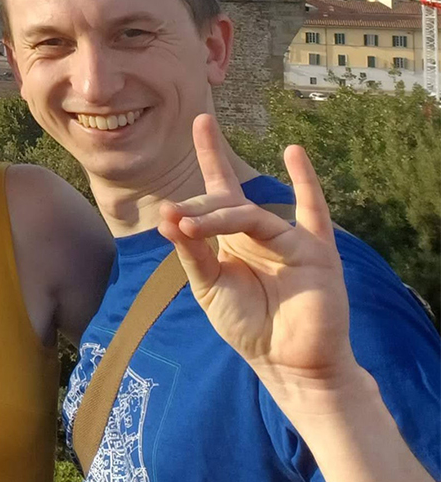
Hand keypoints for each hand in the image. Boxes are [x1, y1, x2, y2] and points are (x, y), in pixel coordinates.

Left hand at [159, 114, 354, 388]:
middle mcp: (260, 232)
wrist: (286, 363)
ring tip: (188, 223)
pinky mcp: (316, 253)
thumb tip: (169, 215)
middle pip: (225, 202)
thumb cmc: (248, 325)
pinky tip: (294, 154)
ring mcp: (289, 240)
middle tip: (177, 220)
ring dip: (218, 218)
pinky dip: (306, 183)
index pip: (218, 190)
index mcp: (233, 237)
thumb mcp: (209, 287)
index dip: (210, 155)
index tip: (201, 120)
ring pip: (250, 216)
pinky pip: (313, 213)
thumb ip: (192, 252)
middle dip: (198, 210)